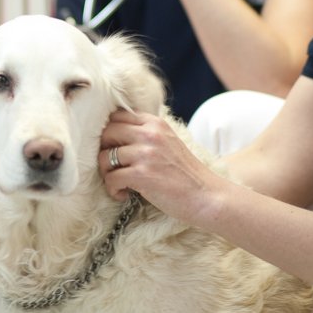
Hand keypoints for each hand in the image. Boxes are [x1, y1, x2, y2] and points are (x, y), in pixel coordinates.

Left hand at [99, 109, 222, 224]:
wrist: (208, 197)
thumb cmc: (185, 174)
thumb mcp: (168, 142)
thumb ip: (146, 134)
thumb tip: (113, 133)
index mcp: (155, 124)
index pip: (117, 115)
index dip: (109, 132)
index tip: (112, 147)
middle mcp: (150, 134)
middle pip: (107, 132)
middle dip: (103, 150)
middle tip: (112, 166)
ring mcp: (146, 154)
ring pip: (104, 156)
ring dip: (107, 173)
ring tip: (120, 184)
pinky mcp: (142, 175)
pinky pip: (111, 178)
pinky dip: (113, 189)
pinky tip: (124, 194)